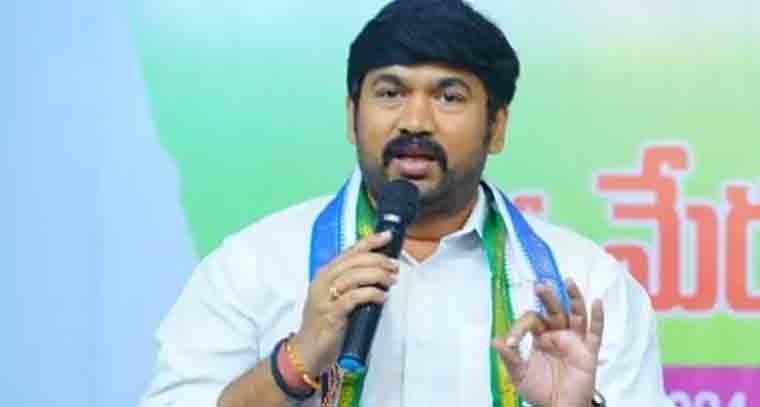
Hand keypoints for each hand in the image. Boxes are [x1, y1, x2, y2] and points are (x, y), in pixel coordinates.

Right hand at [289, 231, 398, 375]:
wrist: (307, 349)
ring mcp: (325, 297)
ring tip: (391, 281)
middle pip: (354, 261)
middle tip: (394, 267)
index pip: (349, 251)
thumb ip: (351, 283)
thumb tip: (378, 271)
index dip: (370, 241)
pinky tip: (382, 297)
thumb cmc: (324, 322)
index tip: (387, 236)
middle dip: (378, 260)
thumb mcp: (335, 296)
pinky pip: (354, 298)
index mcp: (325, 273)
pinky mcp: (331, 314)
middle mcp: (323, 281)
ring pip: (354, 276)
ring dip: (377, 276)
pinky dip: (371, 294)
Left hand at [493, 279, 604, 406]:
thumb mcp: (520, 375)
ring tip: (568, 281)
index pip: (531, 321)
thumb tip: (495, 341)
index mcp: (540, 337)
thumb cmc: (541, 390)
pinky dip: (598, 318)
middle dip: (548, 297)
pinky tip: (596, 302)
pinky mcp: (588, 352)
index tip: (510, 342)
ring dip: (573, 298)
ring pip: (576, 314)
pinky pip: (595, 333)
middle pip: (554, 310)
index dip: (519, 328)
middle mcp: (557, 334)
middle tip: (540, 285)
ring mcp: (574, 341)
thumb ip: (510, 358)